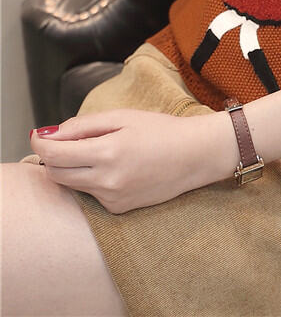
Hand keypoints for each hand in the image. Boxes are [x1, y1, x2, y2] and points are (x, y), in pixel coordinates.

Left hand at [30, 109, 230, 213]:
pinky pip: (92, 194)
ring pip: (73, 184)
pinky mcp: (118, 209)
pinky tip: (118, 168)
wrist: (196, 155)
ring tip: (101, 151)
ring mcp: (112, 198)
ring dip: (74, 168)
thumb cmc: (162, 130)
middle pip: (56, 173)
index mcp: (109, 151)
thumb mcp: (124, 117)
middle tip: (68, 142)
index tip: (40, 134)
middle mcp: (107, 180)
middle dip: (55, 157)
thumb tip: (50, 134)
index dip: (41, 142)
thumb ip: (83, 125)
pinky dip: (94, 180)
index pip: (54, 154)